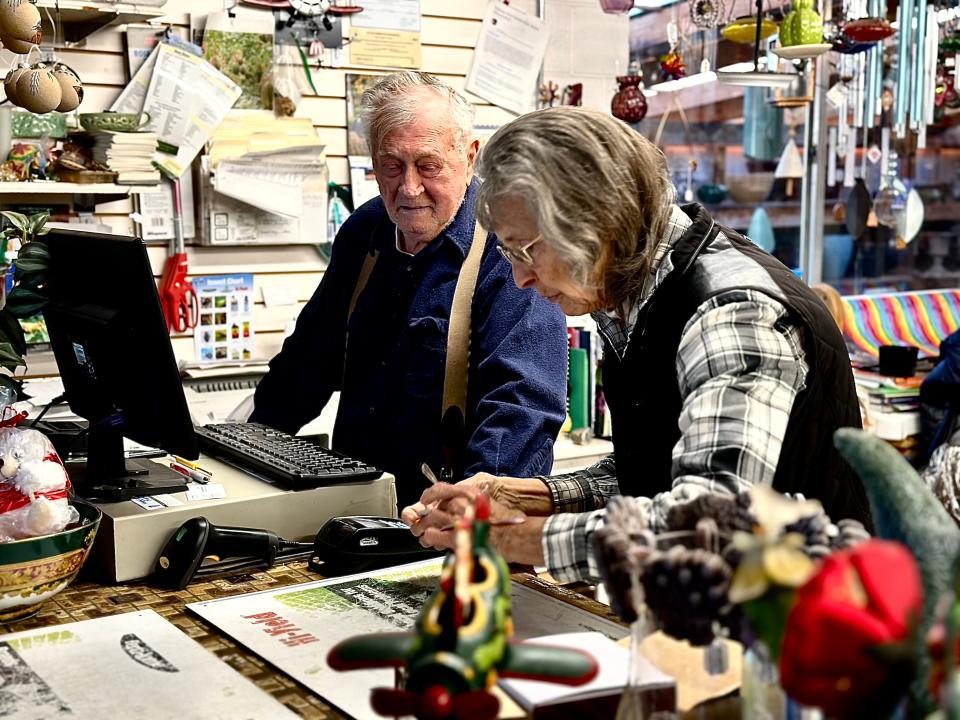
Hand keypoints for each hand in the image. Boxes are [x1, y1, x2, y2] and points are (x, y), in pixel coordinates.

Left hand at [401, 478, 545, 564]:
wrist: (514, 536)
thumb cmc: (507, 522)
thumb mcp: (489, 503)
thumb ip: (473, 503)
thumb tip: (463, 506)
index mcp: (469, 493)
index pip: (440, 489)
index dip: (429, 496)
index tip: (425, 500)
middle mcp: (460, 504)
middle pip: (432, 507)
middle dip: (423, 517)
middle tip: (419, 523)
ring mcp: (456, 520)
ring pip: (429, 522)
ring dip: (423, 529)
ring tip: (422, 534)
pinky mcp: (455, 537)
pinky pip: (433, 536)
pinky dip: (430, 538)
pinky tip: (431, 541)